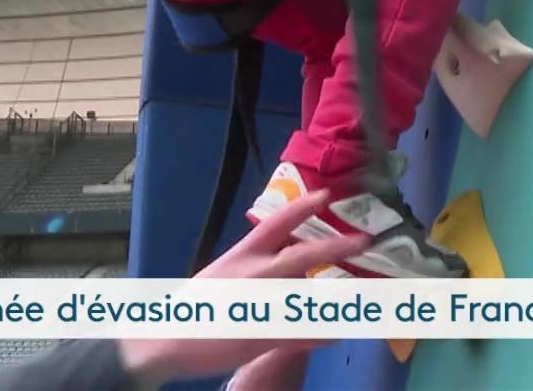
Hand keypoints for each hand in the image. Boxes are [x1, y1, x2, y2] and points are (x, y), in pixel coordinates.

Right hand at [118, 189, 369, 384]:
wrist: (167, 338)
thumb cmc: (195, 306)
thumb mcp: (223, 275)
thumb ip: (253, 267)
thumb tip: (283, 260)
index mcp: (242, 256)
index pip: (275, 223)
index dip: (302, 207)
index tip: (326, 194)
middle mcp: (254, 275)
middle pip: (301, 255)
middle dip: (336, 246)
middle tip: (363, 239)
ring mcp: (260, 305)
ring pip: (310, 296)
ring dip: (339, 295)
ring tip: (366, 292)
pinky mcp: (262, 335)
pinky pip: (302, 333)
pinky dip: (324, 332)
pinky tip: (341, 330)